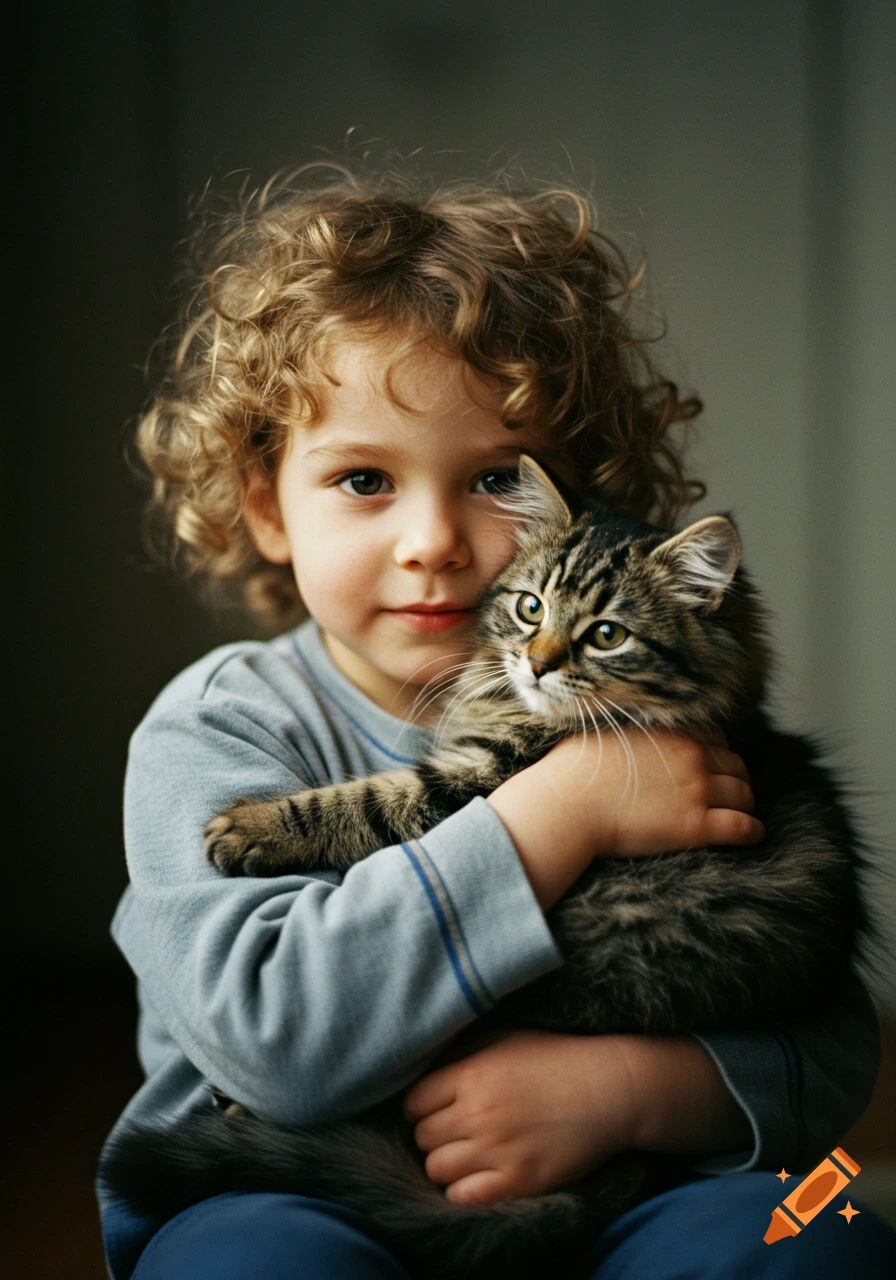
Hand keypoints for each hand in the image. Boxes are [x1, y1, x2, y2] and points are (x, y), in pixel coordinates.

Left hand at [401, 1028, 635, 1204]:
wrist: (609, 1089)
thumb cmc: (554, 1058)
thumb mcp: (504, 1038)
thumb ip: (460, 1053)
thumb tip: (423, 1068)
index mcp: (472, 1074)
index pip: (413, 1102)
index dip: (421, 1107)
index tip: (435, 1108)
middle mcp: (479, 1112)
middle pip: (422, 1138)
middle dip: (433, 1135)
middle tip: (455, 1131)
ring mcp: (499, 1150)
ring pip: (436, 1170)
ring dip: (446, 1163)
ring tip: (467, 1153)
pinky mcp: (520, 1181)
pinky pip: (463, 1197)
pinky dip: (463, 1190)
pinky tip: (479, 1176)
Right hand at [488, 726, 763, 907]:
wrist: (567, 804)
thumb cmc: (574, 768)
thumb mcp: (604, 729)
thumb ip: (631, 727)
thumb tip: (629, 729)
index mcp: (673, 731)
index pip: (715, 737)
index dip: (715, 752)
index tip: (710, 765)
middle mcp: (692, 756)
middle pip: (735, 764)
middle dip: (734, 777)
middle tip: (727, 791)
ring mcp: (697, 791)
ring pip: (744, 794)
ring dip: (744, 802)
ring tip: (739, 813)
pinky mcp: (695, 826)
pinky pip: (742, 827)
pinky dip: (752, 831)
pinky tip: (752, 834)